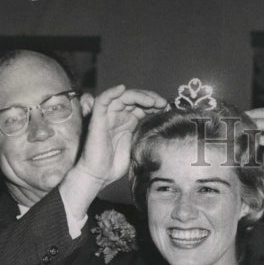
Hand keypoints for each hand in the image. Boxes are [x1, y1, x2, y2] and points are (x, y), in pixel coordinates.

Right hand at [62, 85, 167, 212]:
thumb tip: (160, 128)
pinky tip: (122, 88)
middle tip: (162, 103)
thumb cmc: (114, 165)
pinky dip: (111, 92)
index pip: (141, 106)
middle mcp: (118, 116)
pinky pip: (102, 100)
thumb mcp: (136, 147)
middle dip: (149, 98)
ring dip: (138, 96)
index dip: (154, 104)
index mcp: (127, 122)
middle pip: (134, 98)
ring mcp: (107, 116)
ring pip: (122, 97)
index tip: (166, 108)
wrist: (98, 176)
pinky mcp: (97, 119)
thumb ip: (144, 135)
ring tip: (152, 101)